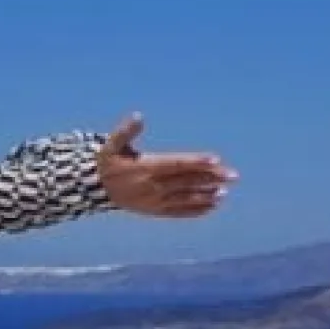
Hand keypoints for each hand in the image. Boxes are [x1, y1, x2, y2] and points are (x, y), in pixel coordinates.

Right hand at [97, 114, 235, 217]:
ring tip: (224, 193)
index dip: (197, 162)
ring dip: (206, 196)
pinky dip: (195, 210)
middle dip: (211, 178)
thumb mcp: (112, 145)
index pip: (177, 164)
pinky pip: (178, 212)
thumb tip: (138, 116)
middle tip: (232, 176)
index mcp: (146, 167)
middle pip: (187, 181)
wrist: (97, 189)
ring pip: (185, 198)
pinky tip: (210, 207)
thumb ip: (126, 131)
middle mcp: (153, 186)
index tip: (215, 160)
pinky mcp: (155, 211)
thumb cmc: (108, 162)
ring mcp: (155, 201)